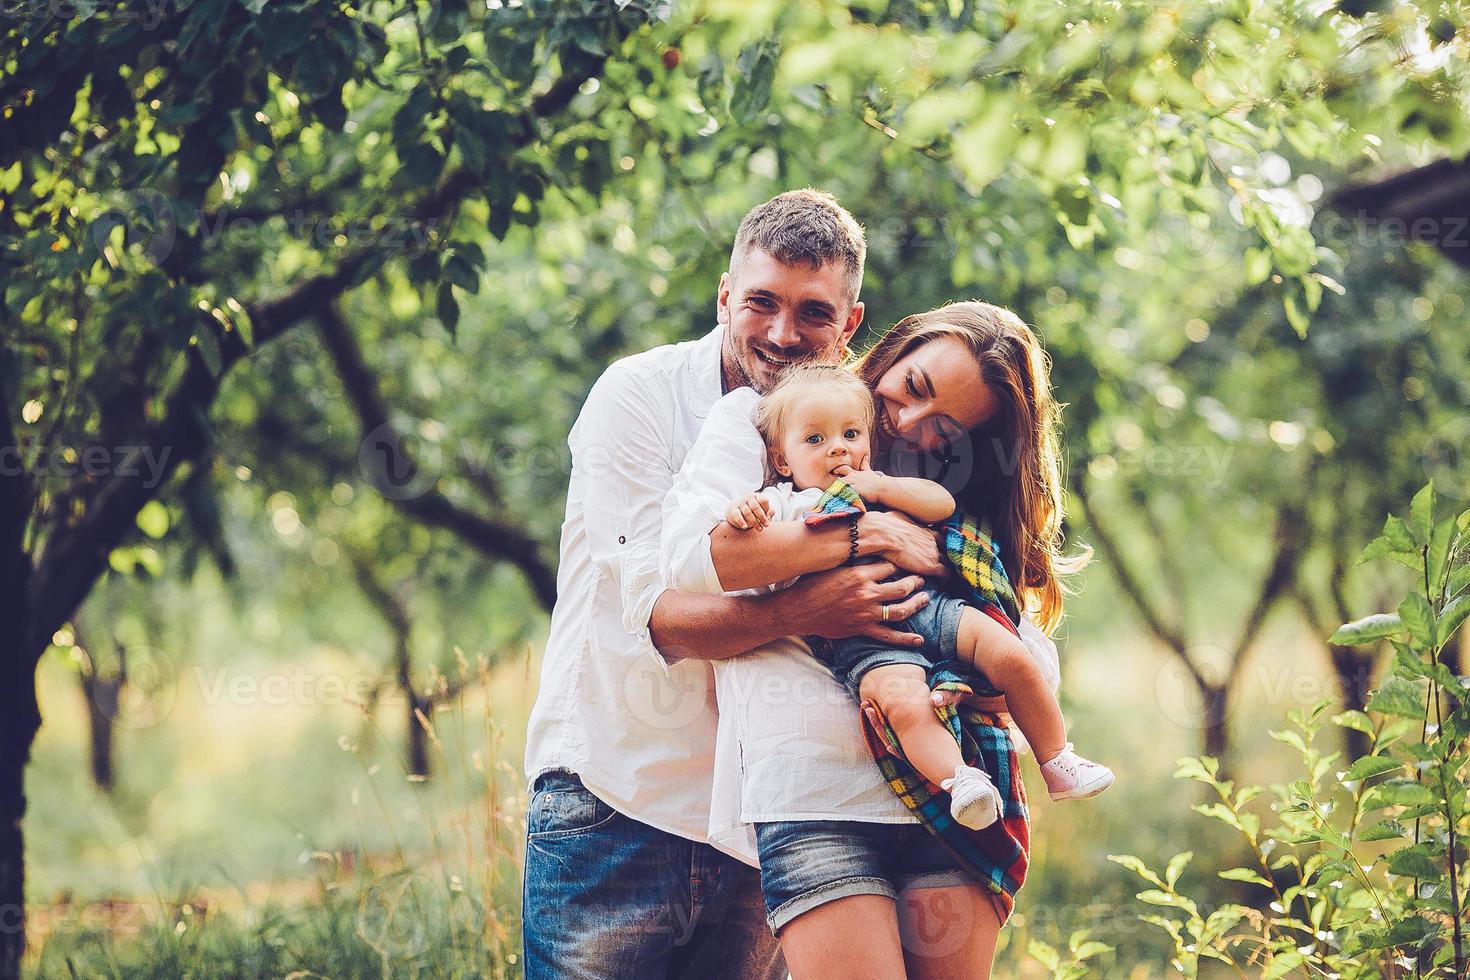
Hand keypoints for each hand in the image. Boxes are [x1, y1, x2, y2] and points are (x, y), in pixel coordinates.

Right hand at [725, 492, 773, 529]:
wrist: (734, 510)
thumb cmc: (753, 511)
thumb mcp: (763, 509)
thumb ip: (770, 511)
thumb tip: (769, 517)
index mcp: (756, 497)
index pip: (763, 500)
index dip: (767, 510)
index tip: (768, 518)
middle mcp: (748, 498)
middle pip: (755, 506)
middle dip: (762, 517)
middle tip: (766, 525)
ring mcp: (739, 503)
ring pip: (747, 512)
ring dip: (754, 522)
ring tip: (760, 529)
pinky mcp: (732, 510)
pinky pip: (737, 515)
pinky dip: (741, 521)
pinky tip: (745, 527)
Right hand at [775, 561, 931, 647]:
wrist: (798, 610)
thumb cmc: (811, 584)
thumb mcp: (831, 565)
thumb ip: (851, 559)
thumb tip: (863, 545)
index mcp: (859, 574)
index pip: (889, 566)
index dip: (899, 565)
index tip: (904, 564)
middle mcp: (866, 593)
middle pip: (901, 586)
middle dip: (915, 582)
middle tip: (921, 580)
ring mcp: (866, 613)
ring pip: (901, 609)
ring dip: (916, 603)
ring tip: (925, 598)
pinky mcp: (862, 629)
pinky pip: (889, 636)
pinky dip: (905, 639)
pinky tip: (919, 639)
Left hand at [830, 465, 885, 499]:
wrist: (882, 487)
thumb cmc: (875, 480)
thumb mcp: (869, 471)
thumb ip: (865, 464)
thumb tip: (865, 456)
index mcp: (854, 473)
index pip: (842, 468)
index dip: (837, 470)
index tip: (835, 472)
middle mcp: (851, 478)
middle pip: (838, 480)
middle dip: (836, 484)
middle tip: (833, 489)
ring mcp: (852, 485)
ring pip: (839, 487)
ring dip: (837, 491)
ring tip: (835, 496)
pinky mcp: (853, 493)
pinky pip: (844, 495)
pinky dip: (841, 497)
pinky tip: (840, 500)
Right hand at [857, 510, 942, 575]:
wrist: (883, 535)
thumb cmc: (885, 525)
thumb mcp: (896, 517)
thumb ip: (903, 521)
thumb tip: (897, 521)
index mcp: (924, 530)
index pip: (940, 537)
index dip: (940, 545)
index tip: (938, 550)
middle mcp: (932, 541)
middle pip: (947, 549)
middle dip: (945, 557)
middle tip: (940, 564)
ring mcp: (933, 553)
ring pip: (949, 561)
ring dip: (945, 568)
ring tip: (941, 575)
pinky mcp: (931, 565)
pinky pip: (945, 574)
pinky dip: (944, 579)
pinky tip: (939, 582)